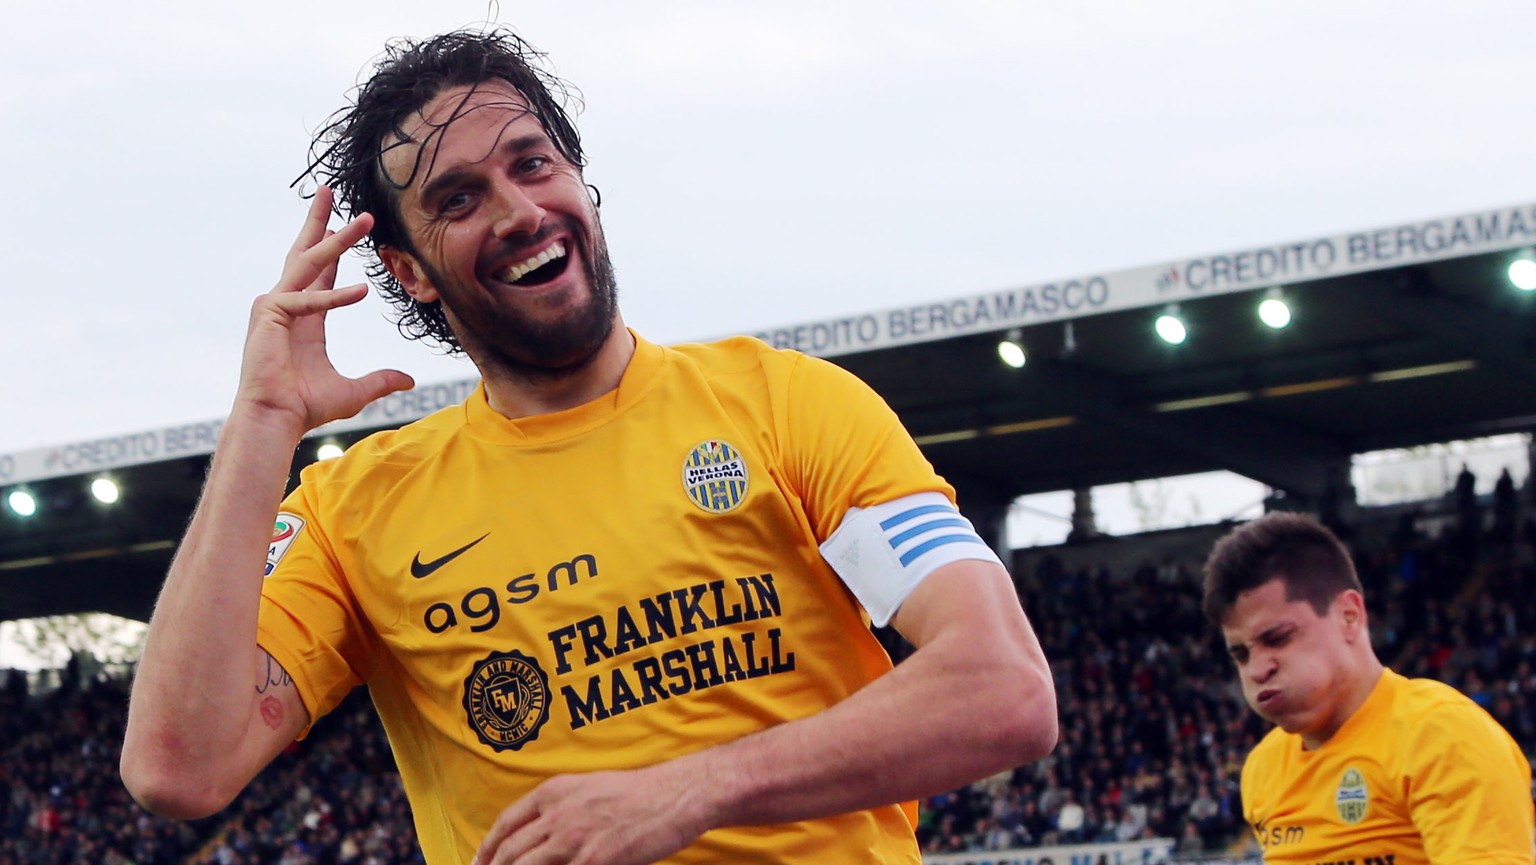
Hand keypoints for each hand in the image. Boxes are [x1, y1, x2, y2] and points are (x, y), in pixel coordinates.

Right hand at [234, 186, 413, 438]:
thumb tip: (409, 380)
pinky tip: (362, 291)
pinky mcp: (271, 316)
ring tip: (363, 219)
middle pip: (306, 253)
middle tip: (331, 190)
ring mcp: (275, 306)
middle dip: (321, 221)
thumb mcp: (353, 391)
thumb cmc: (305, 406)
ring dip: (338, 240)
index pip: (319, 271)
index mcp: (303, 316)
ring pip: (310, 264)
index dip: (332, 246)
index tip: (342, 222)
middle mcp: (286, 304)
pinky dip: (334, 297)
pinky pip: (309, 301)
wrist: (276, 420)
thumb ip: (380, 381)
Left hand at [473, 767, 713, 864]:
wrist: (674, 796)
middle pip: (511, 852)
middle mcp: (557, 814)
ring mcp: (574, 839)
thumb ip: (559, 808)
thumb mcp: (588, 788)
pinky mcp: (593, 861)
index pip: (506, 824)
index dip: (487, 849)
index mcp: (554, 792)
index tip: (479, 863)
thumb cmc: (637, 793)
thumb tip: (536, 834)